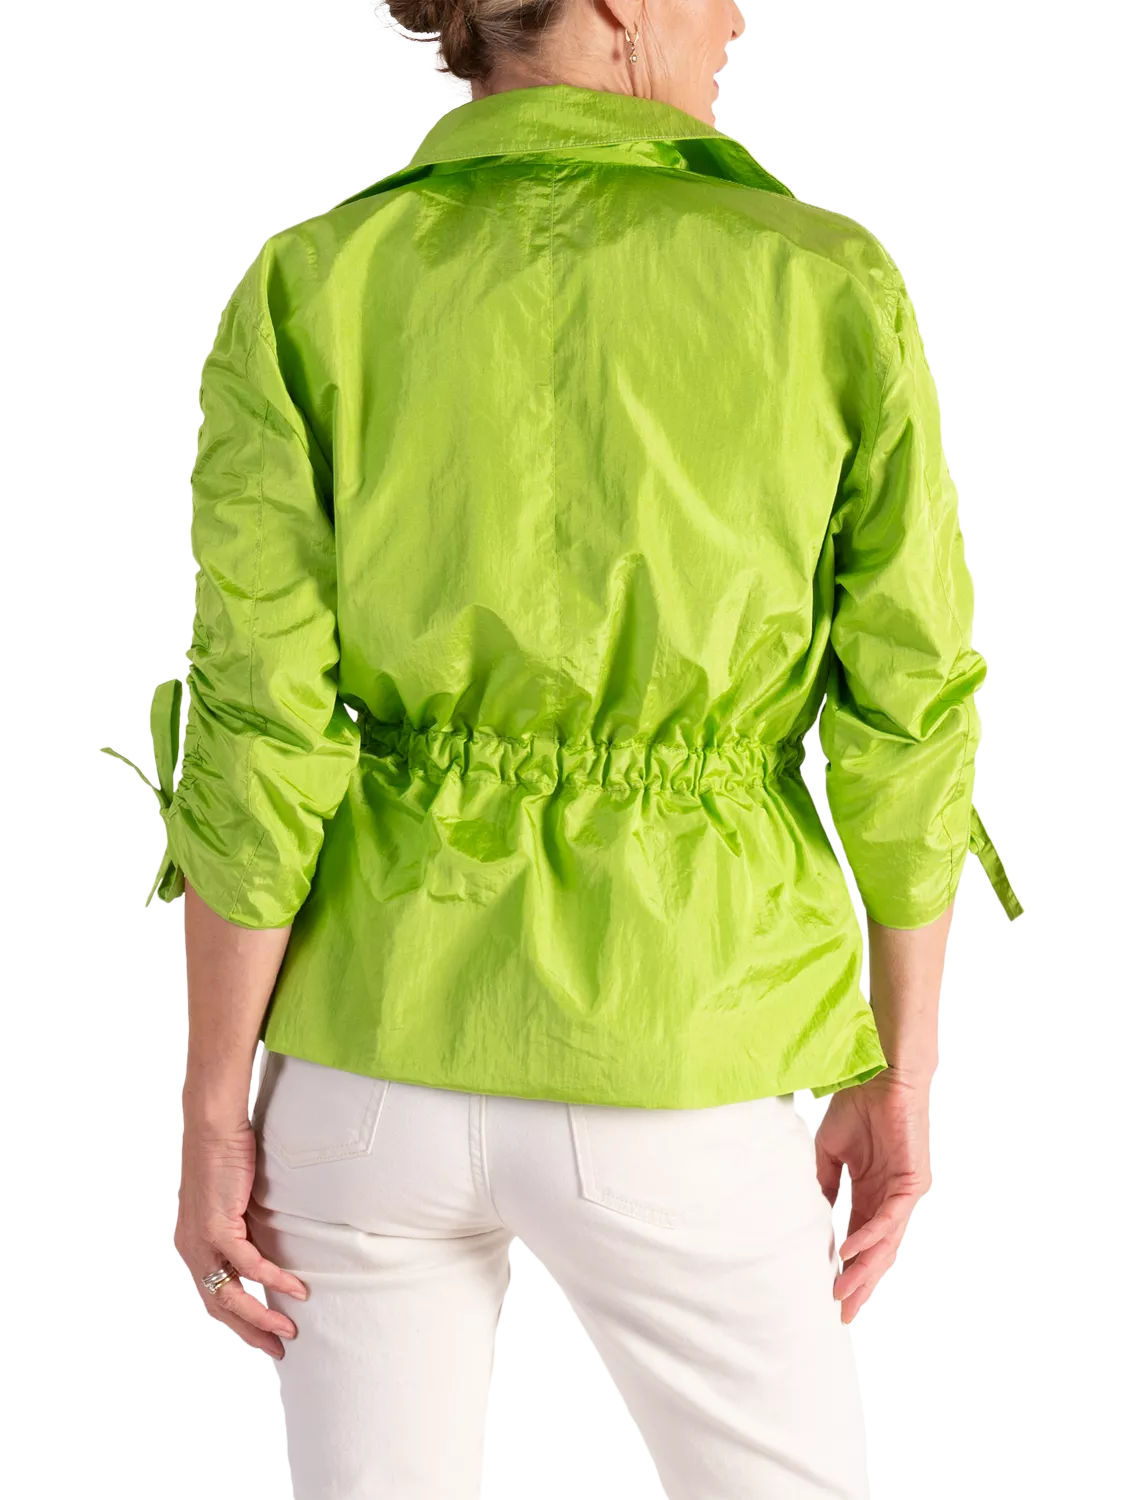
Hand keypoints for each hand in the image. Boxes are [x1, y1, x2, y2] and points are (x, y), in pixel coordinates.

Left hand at [174, 1117, 307, 1357]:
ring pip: (230, 1295)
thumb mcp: (230, 1200)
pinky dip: (271, 1280)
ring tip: (289, 1330)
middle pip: (219, 1307)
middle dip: (251, 1332)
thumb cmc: (224, 1154)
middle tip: (279, 1348)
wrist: (212, 1126)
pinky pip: (247, 1265)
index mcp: (191, 1245)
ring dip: (261, 1317)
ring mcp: (201, 1240)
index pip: (213, 1297)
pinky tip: (293, 1289)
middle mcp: (191, 1249)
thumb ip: (239, 1226)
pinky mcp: (216, 1226)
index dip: (238, 1322)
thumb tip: (262, 1241)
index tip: (265, 1336)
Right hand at [814, 1068, 931, 1322]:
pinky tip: (851, 1254)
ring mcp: (905, 1193)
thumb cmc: (858, 1106)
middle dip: (861, 1284)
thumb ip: (825, 1184)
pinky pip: (889, 1218)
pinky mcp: (912, 1182)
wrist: (879, 1074)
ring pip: (886, 1242)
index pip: (862, 1240)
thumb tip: (814, 1216)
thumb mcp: (830, 1152)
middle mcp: (893, 1199)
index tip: (831, 1295)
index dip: (848, 1268)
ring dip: (864, 1270)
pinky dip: (870, 1238)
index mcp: (874, 1192)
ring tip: (843, 1293)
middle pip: (878, 1252)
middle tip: (843, 1312)